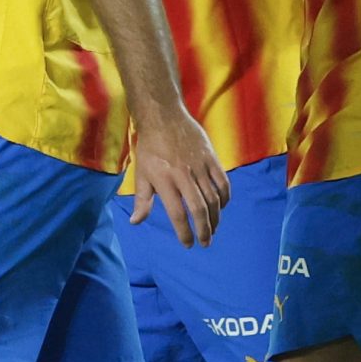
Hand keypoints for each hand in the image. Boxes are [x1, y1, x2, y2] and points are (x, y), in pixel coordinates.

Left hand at [128, 110, 229, 246]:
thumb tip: (136, 222)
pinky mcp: (211, 157)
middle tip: (205, 242)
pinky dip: (225, 197)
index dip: (184, 232)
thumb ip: (142, 200)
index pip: (177, 213)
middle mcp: (183, 175)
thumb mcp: (141, 174)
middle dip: (204, 230)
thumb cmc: (150, 148)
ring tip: (213, 229)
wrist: (163, 117)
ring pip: (213, 198)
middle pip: (199, 208)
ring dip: (215, 217)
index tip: (187, 244)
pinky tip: (222, 206)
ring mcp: (199, 166)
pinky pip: (223, 182)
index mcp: (165, 181)